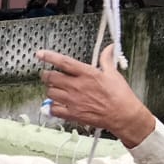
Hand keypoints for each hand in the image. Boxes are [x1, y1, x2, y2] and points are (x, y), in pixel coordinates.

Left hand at [36, 45, 154, 145]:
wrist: (123, 115)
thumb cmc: (120, 95)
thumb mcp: (113, 73)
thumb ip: (106, 59)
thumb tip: (109, 47)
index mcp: (87, 74)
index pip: (63, 62)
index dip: (49, 57)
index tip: (40, 54)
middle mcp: (77, 86)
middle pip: (51, 78)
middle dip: (47, 75)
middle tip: (47, 75)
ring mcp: (73, 101)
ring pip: (50, 93)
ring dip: (50, 90)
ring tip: (55, 90)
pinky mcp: (73, 114)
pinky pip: (54, 110)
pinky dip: (52, 107)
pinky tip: (57, 105)